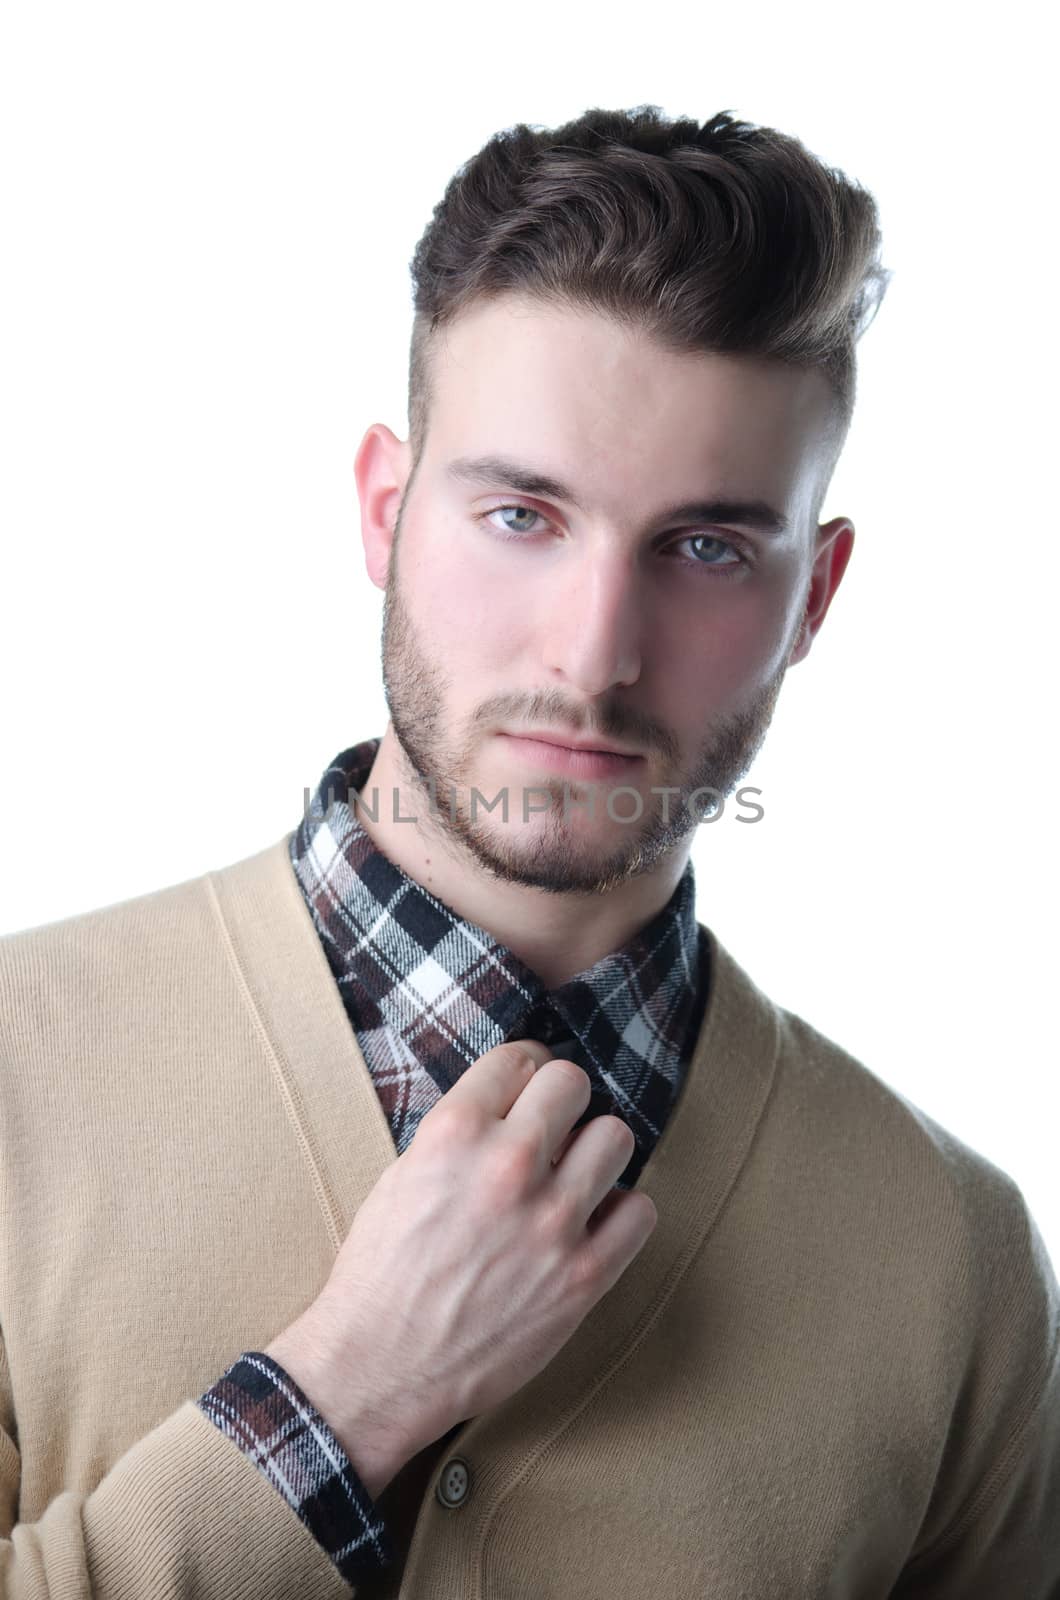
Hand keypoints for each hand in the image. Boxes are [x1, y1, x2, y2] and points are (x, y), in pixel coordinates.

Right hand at [266, 1039, 656, 1492]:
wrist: (379, 1368)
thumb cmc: (380, 1277)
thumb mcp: (403, 1178)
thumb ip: (460, 1137)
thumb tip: (508, 1110)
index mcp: (454, 1133)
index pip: (517, 1058)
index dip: (525, 1071)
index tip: (529, 1087)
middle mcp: (508, 1165)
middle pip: (572, 1083)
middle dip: (561, 1102)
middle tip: (554, 1129)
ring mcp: (552, 1220)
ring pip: (615, 1138)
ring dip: (595, 1153)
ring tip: (576, 1177)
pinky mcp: (583, 1276)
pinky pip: (639, 1213)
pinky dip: (620, 1215)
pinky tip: (594, 1225)